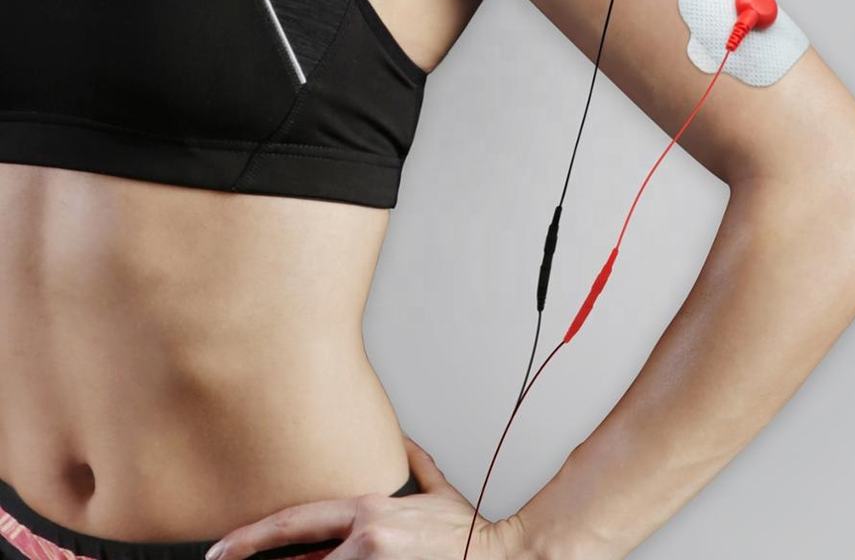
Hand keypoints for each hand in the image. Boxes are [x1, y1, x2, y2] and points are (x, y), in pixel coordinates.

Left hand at [204, 435, 533, 559]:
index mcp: (369, 511)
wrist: (499, 556)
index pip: (296, 522)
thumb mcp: (436, 490)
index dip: (251, 537)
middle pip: (297, 559)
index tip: (221, 549)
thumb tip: (400, 442)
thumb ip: (414, 463)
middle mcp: (365, 540)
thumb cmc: (466, 532)